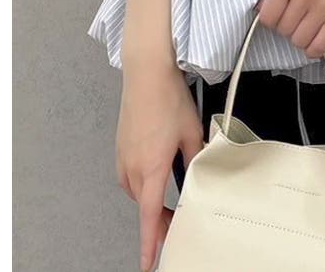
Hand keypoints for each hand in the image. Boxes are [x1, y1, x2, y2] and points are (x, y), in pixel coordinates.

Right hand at [116, 60, 203, 271]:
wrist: (146, 72)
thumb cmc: (168, 98)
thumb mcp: (192, 131)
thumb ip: (198, 158)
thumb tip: (203, 173)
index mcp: (150, 167)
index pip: (148, 216)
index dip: (151, 242)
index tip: (151, 262)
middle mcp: (132, 166)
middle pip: (144, 205)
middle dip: (158, 221)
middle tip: (177, 226)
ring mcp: (123, 156)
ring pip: (136, 191)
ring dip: (150, 199)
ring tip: (170, 202)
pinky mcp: (120, 146)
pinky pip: (129, 175)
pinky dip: (142, 182)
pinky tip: (156, 173)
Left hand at [255, 0, 324, 57]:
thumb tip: (264, 7)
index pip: (267, 16)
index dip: (269, 17)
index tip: (276, 13)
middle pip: (283, 29)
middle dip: (285, 25)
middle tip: (293, 16)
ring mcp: (324, 8)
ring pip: (299, 40)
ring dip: (299, 35)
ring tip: (306, 25)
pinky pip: (320, 46)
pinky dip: (314, 48)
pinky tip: (315, 39)